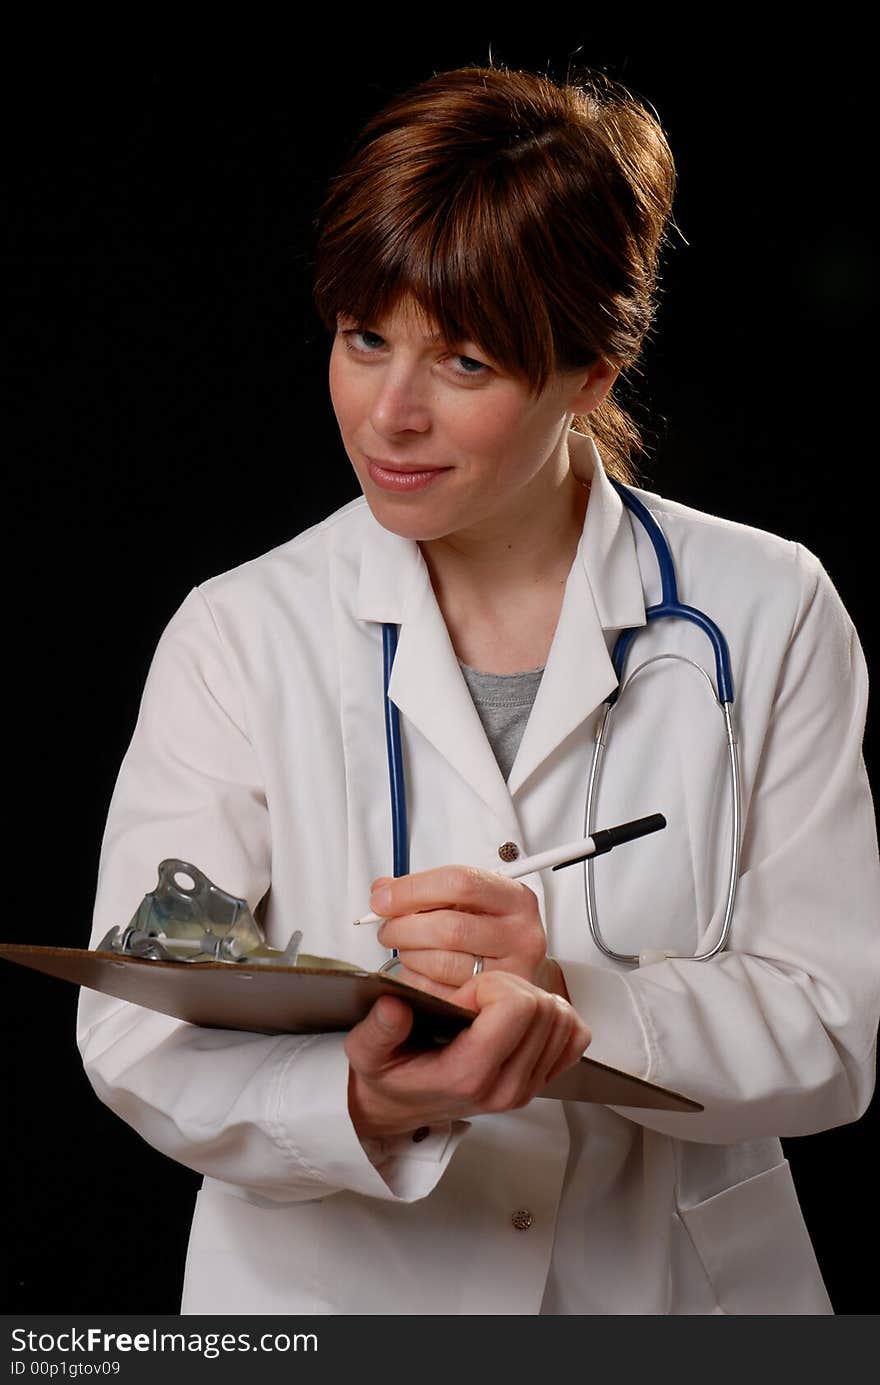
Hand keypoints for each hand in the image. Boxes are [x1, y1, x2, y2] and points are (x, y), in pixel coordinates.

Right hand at [345, 970, 590, 1139]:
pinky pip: (574, 1038)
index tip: (464, 995)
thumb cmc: (389, 1076)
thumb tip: (394, 1006)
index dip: (491, 985)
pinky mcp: (541, 1082)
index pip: (517, 1009)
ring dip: (532, 998)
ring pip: (563, 1019)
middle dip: (510, 987)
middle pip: (544, 1008)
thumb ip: (377, 1029)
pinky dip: (555, 1018)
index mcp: (468, 1076)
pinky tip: (522, 1017)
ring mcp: (528, 1087)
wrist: (398, 1109)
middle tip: (477, 998)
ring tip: (495, 1006)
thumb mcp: (366, 1052)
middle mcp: (507, 1087)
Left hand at [371, 866, 569, 1000]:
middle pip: (448, 927)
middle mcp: (521, 935)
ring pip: (440, 963)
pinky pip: (439, 994)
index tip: (383, 898)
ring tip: (407, 948)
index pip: (460, 883)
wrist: (519, 972)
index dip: (413, 889)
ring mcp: (511, 973)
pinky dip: (417, 983)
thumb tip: (383, 891)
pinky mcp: (492, 1004)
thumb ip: (425, 890)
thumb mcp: (466, 900)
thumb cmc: (489, 930)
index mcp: (516, 898)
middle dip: (404, 927)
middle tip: (387, 928)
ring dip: (409, 956)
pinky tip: (418, 972)